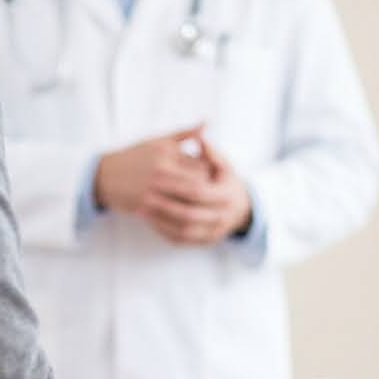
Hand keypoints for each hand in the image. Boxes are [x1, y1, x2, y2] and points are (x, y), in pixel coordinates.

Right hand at [94, 125, 211, 214]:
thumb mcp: (158, 140)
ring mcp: (152, 189)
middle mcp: (160, 170)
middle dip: (210, 196)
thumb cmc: (135, 156)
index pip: (201, 166)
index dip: (212, 177)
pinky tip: (188, 219)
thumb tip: (207, 123)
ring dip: (199, 210)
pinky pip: (170, 216)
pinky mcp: (145, 205)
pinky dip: (182, 219)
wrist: (104, 175)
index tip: (216, 182)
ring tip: (206, 212)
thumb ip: (185, 133)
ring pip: (186, 204)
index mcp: (166, 152)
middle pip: (197, 187)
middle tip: (217, 201)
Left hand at [138, 136, 252, 245]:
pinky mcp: (202, 242)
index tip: (155, 177)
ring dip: (160, 221)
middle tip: (143, 197)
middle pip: (188, 214)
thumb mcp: (224, 166)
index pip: (198, 191)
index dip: (176, 185)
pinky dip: (163, 231)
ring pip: (182, 231)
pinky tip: (148, 220)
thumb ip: (212, 152)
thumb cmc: (225, 182)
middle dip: (164, 206)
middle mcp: (222, 217)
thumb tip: (200, 136)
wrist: (238, 209)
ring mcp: (212, 232)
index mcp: (227, 195)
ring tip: (140, 209)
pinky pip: (179, 240)